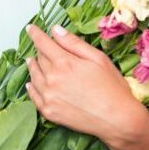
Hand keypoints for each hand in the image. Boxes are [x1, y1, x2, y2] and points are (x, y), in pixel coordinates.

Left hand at [24, 23, 143, 143]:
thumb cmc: (113, 87)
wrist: (118, 120)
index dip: (35, 34)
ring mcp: (48, 96)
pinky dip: (31, 88)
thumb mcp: (98, 58)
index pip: (42, 43)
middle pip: (39, 59)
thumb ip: (74, 43)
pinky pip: (34, 96)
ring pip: (34, 76)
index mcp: (63, 63)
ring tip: (31, 61)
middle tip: (41, 47)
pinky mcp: (49, 112)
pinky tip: (31, 84)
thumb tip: (55, 30)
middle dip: (40, 51)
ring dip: (32, 66)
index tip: (30, 28)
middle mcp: (51, 79)